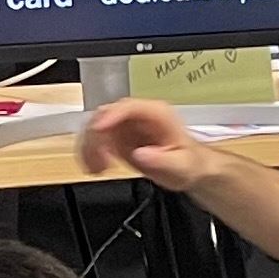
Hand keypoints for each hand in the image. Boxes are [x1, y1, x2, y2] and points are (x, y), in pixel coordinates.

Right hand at [81, 96, 211, 194]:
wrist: (189, 170)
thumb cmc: (189, 163)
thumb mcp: (181, 165)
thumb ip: (162, 160)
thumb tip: (141, 154)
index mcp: (156, 114)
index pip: (128, 107)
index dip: (110, 116)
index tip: (98, 131)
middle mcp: (137, 115)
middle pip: (105, 115)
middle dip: (96, 137)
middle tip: (98, 160)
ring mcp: (124, 125)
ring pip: (95, 127)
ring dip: (89, 147)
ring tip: (96, 168)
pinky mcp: (117, 137)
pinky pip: (95, 141)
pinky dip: (90, 153)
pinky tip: (95, 168)